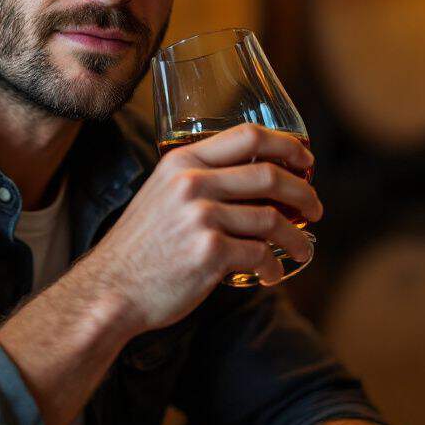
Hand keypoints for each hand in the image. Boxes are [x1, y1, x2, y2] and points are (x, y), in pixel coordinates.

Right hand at [75, 123, 321, 334]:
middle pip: (269, 175)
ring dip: (296, 238)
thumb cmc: (140, 247)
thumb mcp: (161, 194)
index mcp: (182, 162)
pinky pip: (259, 254)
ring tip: (302, 250)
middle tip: (315, 209)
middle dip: (304, 193)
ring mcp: (202, 217)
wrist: (110, 289)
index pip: (248, 135)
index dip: (286, 145)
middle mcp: (193, 184)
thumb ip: (199, 180)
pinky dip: (273, 267)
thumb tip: (255, 180)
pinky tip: (271, 275)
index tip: (306, 160)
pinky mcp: (210, 253)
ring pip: (272, 219)